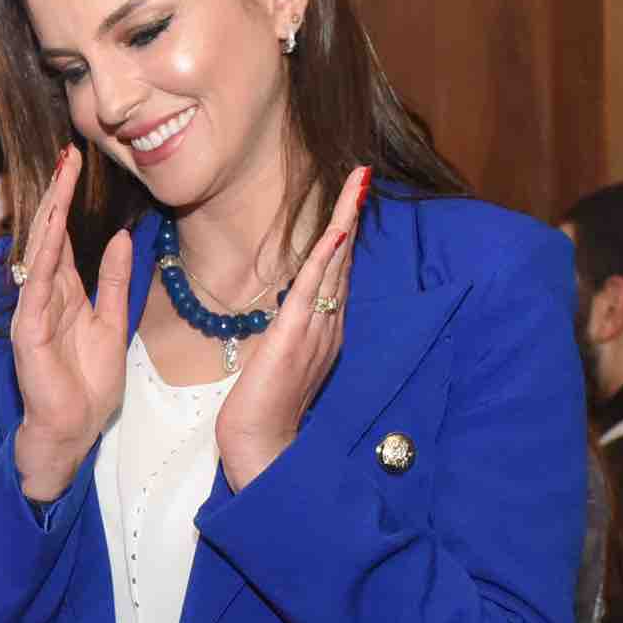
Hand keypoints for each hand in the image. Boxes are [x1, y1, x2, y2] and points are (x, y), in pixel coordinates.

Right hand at [6, 150, 127, 503]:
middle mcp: (45, 296)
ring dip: (50, 214)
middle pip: (49, 235)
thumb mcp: (113, 322)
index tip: (76, 165)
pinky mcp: (29, 332)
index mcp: (65, 293)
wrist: (75, 429)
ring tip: (60, 177)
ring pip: (40, 252)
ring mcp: (33, 311)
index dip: (69, 202)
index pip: (64, 238)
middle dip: (58, 194)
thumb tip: (119, 238)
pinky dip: (44, 258)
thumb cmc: (88, 385)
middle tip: (67, 154)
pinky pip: (37, 288)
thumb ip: (113, 282)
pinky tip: (51, 230)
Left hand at [214, 168, 366, 490]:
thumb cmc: (263, 412)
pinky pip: (315, 287)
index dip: (345, 237)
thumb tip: (286, 316)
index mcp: (323, 333)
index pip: (337, 275)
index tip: (351, 203)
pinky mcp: (294, 335)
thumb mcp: (279, 363)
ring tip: (357, 184)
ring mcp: (315, 330)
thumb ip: (289, 337)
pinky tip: (338, 228)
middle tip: (362, 176)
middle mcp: (327, 327)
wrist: (260, 446)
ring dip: (346, 222)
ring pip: (336, 265)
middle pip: (344, 262)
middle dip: (352, 216)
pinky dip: (328, 254)